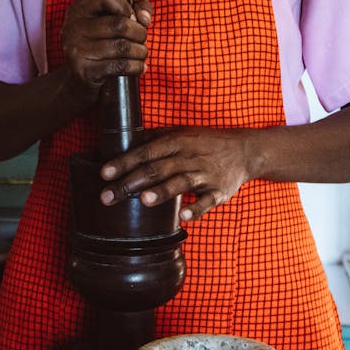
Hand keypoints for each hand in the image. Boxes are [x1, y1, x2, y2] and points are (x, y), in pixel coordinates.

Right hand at [61, 0, 151, 94]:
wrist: (79, 80)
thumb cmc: (101, 45)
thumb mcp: (113, 21)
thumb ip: (136, 8)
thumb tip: (144, 18)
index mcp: (78, 9)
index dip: (125, 5)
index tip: (131, 18)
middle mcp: (73, 27)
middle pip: (119, 24)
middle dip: (139, 33)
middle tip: (142, 40)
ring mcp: (76, 50)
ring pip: (122, 46)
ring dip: (140, 51)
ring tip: (141, 54)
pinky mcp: (83, 71)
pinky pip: (120, 66)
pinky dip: (136, 67)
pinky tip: (139, 67)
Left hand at [99, 127, 251, 221]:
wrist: (244, 150)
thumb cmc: (205, 142)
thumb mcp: (181, 133)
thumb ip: (154, 138)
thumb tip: (123, 141)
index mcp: (178, 141)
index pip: (146, 151)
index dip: (125, 161)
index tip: (105, 173)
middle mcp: (190, 156)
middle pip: (158, 169)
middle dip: (131, 182)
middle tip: (108, 196)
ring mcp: (206, 174)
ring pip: (181, 182)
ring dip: (163, 191)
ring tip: (144, 200)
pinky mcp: (220, 191)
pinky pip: (207, 201)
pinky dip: (196, 208)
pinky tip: (183, 215)